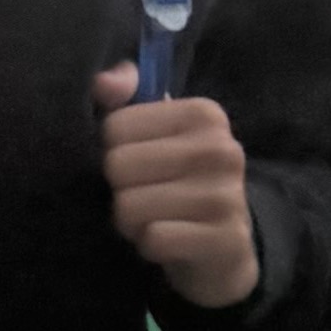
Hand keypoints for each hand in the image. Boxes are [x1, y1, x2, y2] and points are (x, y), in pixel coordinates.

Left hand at [96, 64, 258, 309]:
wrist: (226, 248)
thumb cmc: (179, 182)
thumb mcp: (154, 135)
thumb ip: (122, 99)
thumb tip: (103, 83)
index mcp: (203, 114)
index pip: (114, 127)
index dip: (114, 153)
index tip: (141, 165)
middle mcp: (221, 149)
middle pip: (117, 166)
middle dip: (120, 190)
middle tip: (146, 198)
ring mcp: (227, 196)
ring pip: (128, 206)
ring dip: (132, 222)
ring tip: (157, 219)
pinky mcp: (226, 240)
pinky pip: (153, 239)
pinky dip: (150, 247)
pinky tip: (170, 243)